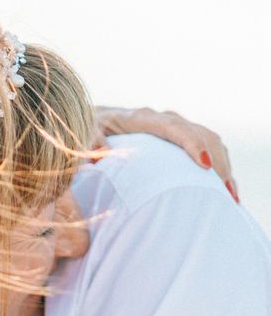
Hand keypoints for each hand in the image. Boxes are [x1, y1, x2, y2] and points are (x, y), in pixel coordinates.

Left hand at [94, 106, 238, 202]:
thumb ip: (91, 142)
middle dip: (217, 161)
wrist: (93, 119)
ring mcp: (173, 126)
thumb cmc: (87, 129)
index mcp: (140, 119)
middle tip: (226, 192)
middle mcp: (162, 119)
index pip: (173, 129)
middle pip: (200, 134)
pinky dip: (218, 164)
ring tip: (231, 196)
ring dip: (223, 165)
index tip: (205, 165)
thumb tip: (98, 155)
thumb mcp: (85, 134)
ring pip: (209, 139)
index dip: (192, 145)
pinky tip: (223, 188)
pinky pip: (206, 145)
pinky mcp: (177, 136)